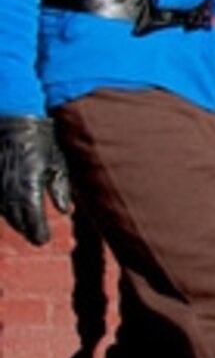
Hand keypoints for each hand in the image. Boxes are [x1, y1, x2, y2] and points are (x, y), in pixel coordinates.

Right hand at [0, 113, 70, 246]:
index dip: (36, 230)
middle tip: (36, 239)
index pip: (31, 216)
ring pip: (4, 208)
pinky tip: (12, 212)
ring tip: (26, 229)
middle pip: (15, 215)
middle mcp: (10, 185)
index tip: (43, 241)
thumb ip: (61, 188)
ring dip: (14, 220)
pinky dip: (5, 207)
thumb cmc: (42, 138)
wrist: (15, 116)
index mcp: (29, 183)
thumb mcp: (58, 162)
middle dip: (25, 228)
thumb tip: (65, 211)